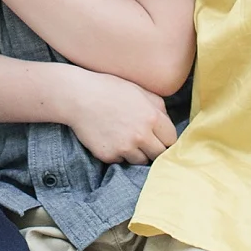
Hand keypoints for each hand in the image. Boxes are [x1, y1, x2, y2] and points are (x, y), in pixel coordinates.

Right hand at [58, 66, 178, 165]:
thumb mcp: (140, 91)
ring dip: (137, 153)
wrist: (79, 97)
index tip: (160, 137)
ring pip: (141, 161)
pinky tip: (111, 139)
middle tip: (145, 141)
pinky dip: (119, 154)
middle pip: (159, 154)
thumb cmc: (110, 89)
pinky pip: (121, 160)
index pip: (171, 140)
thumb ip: (158, 107)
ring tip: (126, 139)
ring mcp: (124, 148)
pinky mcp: (109, 156)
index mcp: (152, 118)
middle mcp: (141, 136)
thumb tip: (166, 123)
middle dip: (155, 148)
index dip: (166, 138)